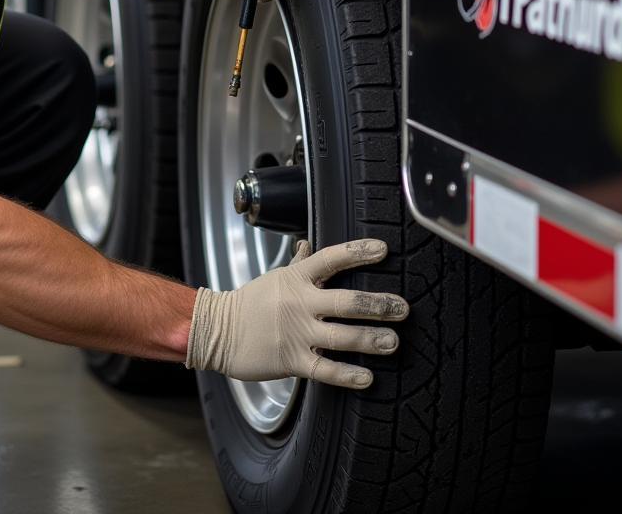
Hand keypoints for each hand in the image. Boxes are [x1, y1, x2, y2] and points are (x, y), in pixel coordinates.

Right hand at [185, 238, 407, 388]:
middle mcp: (300, 303)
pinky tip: (368, 377)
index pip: (331, 259)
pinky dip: (348, 375)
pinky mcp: (293, 360)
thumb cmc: (250, 302)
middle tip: (403, 308)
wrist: (218, 332)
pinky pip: (326, 370)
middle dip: (378, 305)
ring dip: (372, 339)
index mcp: (296, 278)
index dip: (358, 252)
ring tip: (394, 342)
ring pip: (342, 336)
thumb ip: (297, 263)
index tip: (383, 250)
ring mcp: (298, 332)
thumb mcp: (275, 277)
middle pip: (346, 301)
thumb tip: (308, 244)